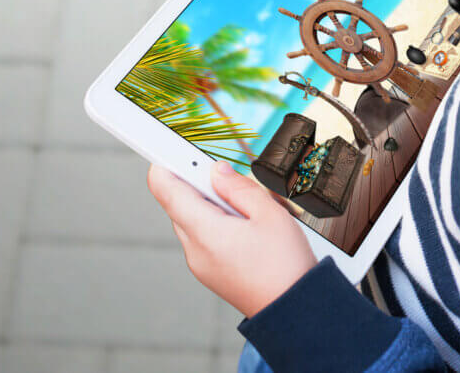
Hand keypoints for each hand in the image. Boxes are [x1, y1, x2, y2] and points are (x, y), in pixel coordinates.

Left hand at [147, 161, 317, 317]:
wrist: (296, 311)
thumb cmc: (286, 266)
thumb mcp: (270, 214)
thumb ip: (239, 187)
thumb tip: (216, 172)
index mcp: (205, 232)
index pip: (167, 191)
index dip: (164, 166)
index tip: (166, 148)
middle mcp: (195, 250)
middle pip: (180, 204)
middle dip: (199, 186)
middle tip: (226, 178)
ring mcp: (200, 265)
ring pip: (192, 221)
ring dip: (210, 206)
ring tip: (246, 210)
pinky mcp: (210, 273)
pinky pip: (202, 239)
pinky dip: (215, 225)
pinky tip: (245, 227)